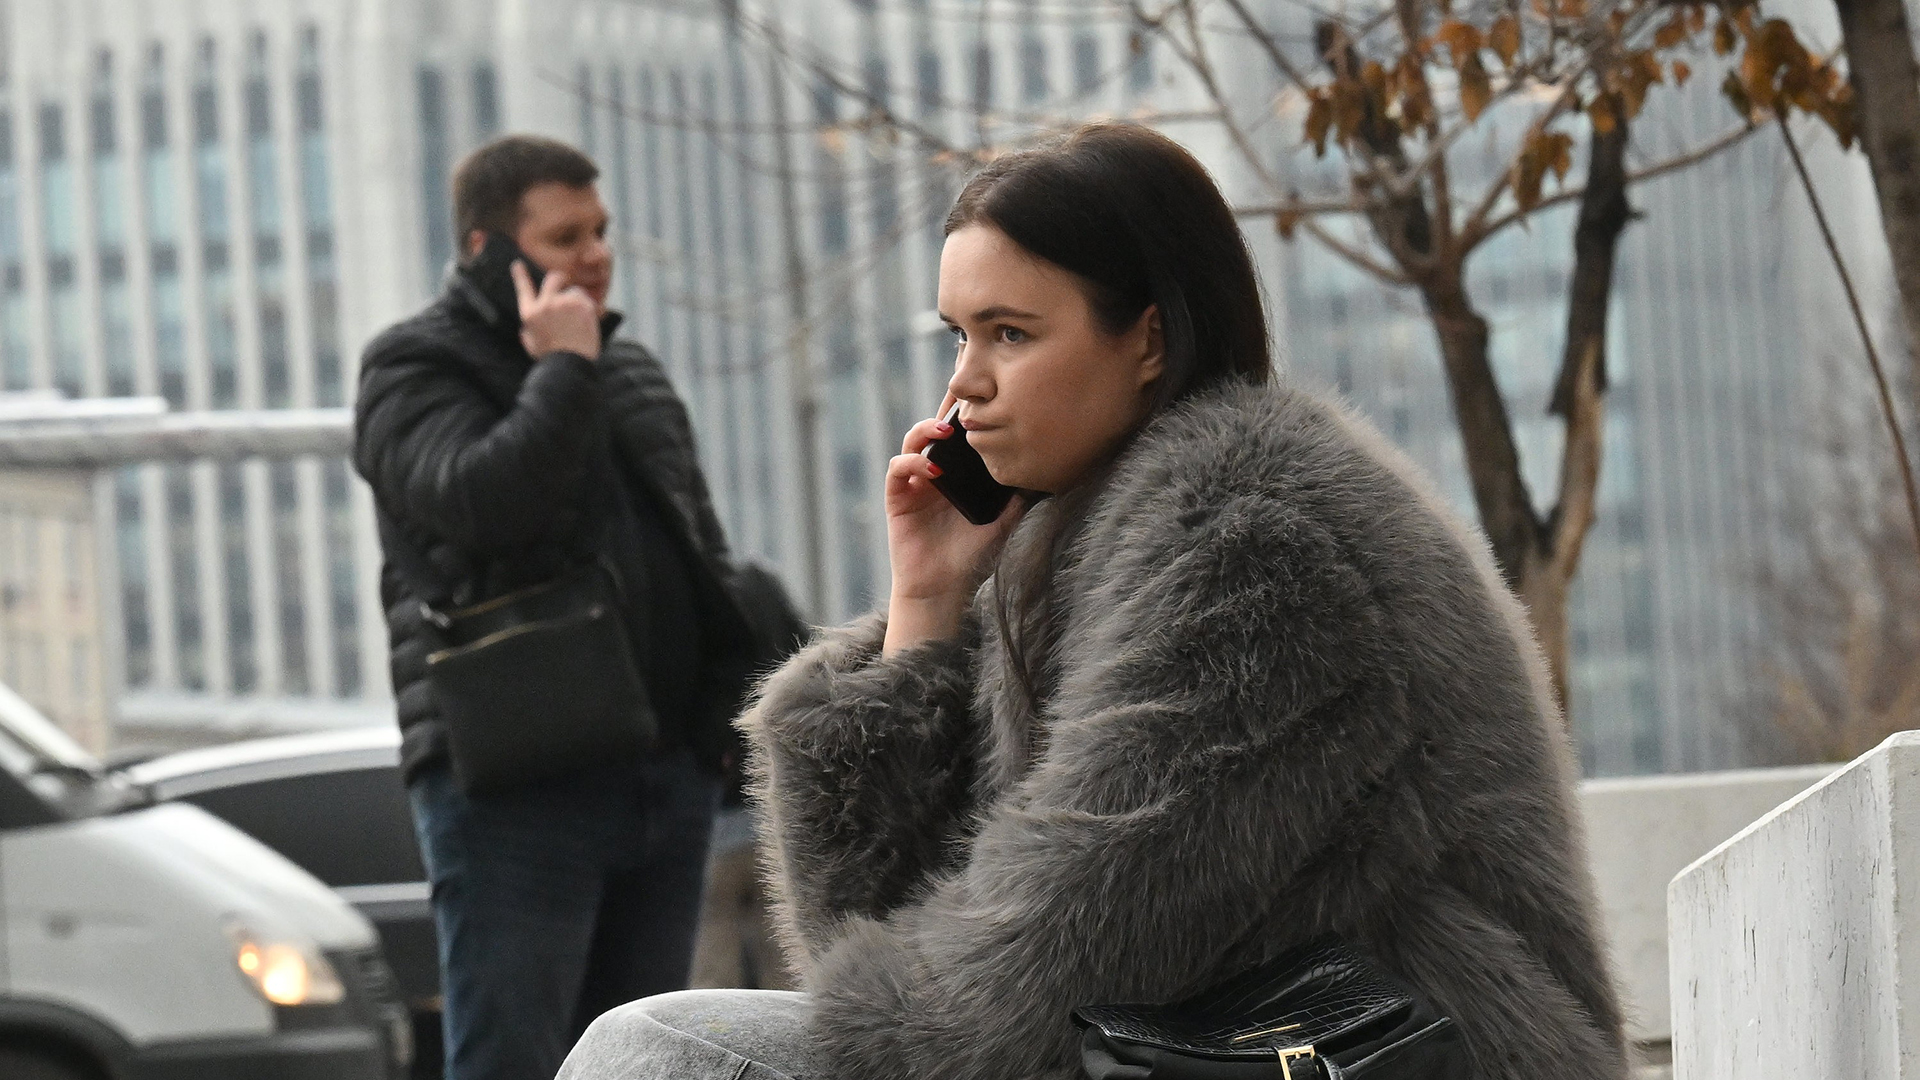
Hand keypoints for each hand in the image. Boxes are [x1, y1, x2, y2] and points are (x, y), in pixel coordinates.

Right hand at [512, 261, 601, 360]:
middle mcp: (545, 304)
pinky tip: (588, 322)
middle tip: (566, 284)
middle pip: (553, 278)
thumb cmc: (551, 359)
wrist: (569, 365)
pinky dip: (590, 308)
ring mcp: (564, 303)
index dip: (520, 276)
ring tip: (580, 319)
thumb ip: (528, 334)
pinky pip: (588, 300)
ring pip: (574, 290)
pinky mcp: (582, 306)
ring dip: (578, 300)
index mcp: (530, 313)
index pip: (523, 289)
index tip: (517, 264)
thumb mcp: (532, 346)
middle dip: (560, 279)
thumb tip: (525, 329)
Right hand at [882, 399, 1023, 655]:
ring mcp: (914, 484)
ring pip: (912, 441)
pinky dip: (912, 462)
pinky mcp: (897, 498)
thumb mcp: (1003, 523)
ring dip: (926, 430)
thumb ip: (1018, 499)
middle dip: (946, 413)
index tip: (984, 400)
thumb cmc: (971, 558)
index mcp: (957, 476)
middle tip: (964, 406)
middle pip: (934, 430)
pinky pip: (897, 469)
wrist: (942, 590)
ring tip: (946, 431)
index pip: (959, 437)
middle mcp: (934, 474)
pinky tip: (932, 468)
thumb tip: (1043, 472)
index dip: (966, 416)